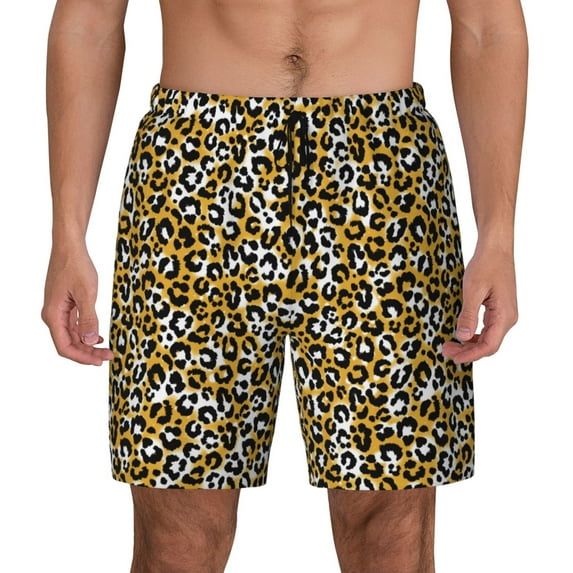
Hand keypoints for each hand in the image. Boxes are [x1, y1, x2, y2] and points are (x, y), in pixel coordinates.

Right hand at [42, 244, 113, 365]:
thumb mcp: (87, 293)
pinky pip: (73, 325)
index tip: (100, 361)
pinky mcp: (64, 305)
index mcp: (53, 315)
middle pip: (69, 344)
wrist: (69, 247)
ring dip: (88, 344)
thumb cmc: (76, 266)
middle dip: (88, 353)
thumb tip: (89, 341)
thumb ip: (88, 318)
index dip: (82, 357)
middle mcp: (53, 315)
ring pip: (72, 336)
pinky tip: (97, 336)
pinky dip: (85, 333)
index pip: (65, 347)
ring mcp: (58, 310)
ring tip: (106, 349)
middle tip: (108, 356)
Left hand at [441, 247, 517, 363]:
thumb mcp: (473, 290)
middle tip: (445, 350)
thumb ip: (468, 315)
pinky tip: (461, 334)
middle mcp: (508, 318)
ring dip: (469, 343)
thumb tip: (462, 336)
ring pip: (487, 337)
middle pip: (488, 344)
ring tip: (450, 344)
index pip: (489, 345)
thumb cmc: (486, 265)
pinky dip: (473, 334)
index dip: (471, 355)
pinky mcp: (499, 309)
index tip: (454, 358)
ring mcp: (504, 314)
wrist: (496, 248)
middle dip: (467, 350)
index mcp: (504, 316)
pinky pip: (487, 328)